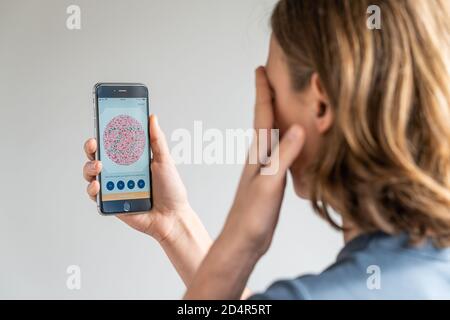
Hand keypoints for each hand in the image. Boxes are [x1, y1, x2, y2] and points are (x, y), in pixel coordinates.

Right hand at [83, 115, 192, 242]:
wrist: (172, 217)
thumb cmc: (171, 190)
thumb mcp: (165, 161)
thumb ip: (156, 140)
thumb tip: (151, 117)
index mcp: (132, 160)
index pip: (114, 143)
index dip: (105, 133)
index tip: (102, 123)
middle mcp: (120, 172)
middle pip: (97, 156)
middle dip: (91, 147)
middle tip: (94, 144)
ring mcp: (114, 187)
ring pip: (91, 173)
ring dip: (90, 166)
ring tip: (99, 165)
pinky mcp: (110, 203)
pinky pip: (94, 194)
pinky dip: (93, 188)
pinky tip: (99, 184)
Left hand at [222, 66, 304, 255]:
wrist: (243, 242)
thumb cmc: (251, 218)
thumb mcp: (268, 185)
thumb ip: (282, 157)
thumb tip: (295, 127)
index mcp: (258, 155)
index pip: (261, 115)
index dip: (263, 90)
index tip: (261, 68)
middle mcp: (260, 158)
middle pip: (264, 119)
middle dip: (268, 96)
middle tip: (272, 77)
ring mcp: (265, 170)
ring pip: (271, 135)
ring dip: (275, 115)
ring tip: (282, 101)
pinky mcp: (271, 181)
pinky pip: (279, 152)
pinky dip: (284, 139)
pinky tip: (289, 141)